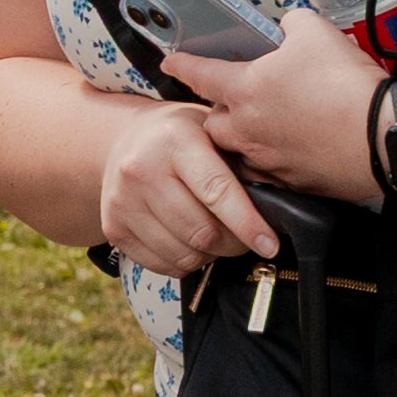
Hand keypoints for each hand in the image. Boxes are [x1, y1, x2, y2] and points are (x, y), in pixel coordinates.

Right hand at [87, 91, 278, 279]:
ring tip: (215, 234)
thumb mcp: (211, 131)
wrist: (122, 141)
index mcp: (174, 140)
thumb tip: (282, 200)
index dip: (248, 223)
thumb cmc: (180, 138)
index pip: (216, 191)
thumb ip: (243, 161)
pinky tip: (189, 240)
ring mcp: (122, 202)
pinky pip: (163, 266)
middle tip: (245, 236)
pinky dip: (186, 261)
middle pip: (202, 231)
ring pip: (184, 254)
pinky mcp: (113, 229)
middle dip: (233, 243)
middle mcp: (141, 170)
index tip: (270, 244)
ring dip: (210, 254)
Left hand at [169, 6, 380, 204]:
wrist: (384, 137)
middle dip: (220, 112)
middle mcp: (247, 130)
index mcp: (245, 90)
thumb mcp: (316, 31)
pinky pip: (268, 173)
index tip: (169, 63)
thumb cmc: (346, 84)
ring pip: (238, 151)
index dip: (181, 65)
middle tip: (240, 100)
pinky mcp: (291, 183)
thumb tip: (287, 31)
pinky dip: (273, 161)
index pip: (200, 74)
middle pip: (213, 124)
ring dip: (243, 139)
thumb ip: (291, 25)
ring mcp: (268, 161)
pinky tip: (292, 149)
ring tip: (265, 126)